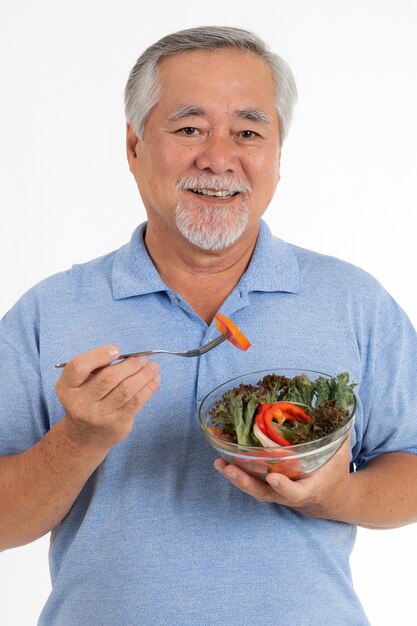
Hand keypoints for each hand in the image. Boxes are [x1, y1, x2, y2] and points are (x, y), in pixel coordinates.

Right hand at [55, 345, 159, 450]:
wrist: (85, 436)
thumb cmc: (87, 399)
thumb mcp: (80, 383)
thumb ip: (96, 368)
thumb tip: (129, 356)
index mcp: (67, 387)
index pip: (78, 367)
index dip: (98, 355)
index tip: (116, 350)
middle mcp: (80, 403)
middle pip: (107, 378)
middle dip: (130, 365)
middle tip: (142, 358)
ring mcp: (99, 415)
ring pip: (125, 390)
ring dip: (144, 375)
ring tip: (153, 366)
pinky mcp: (117, 424)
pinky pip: (136, 402)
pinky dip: (149, 388)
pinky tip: (155, 379)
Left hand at [214, 435, 351, 520]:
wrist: (332, 499)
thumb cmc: (334, 472)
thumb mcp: (341, 452)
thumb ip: (341, 429)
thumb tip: (345, 403)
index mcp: (309, 489)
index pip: (295, 492)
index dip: (284, 486)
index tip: (274, 477)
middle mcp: (289, 495)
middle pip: (264, 493)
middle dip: (245, 482)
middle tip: (229, 469)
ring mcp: (276, 494)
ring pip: (253, 489)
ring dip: (235, 477)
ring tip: (219, 463)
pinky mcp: (267, 489)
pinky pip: (250, 483)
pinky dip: (236, 473)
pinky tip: (221, 459)